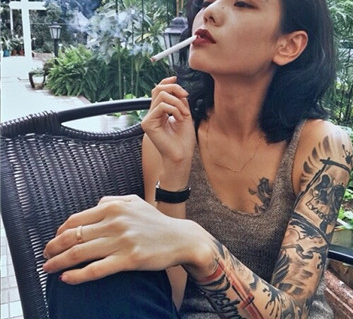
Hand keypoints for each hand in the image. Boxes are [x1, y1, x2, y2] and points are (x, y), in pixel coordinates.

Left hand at [43, 195, 192, 283]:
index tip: (54, 240)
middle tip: (45, 256)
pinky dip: (78, 276)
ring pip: (80, 253)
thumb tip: (95, 204)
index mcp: (114, 206)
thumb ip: (112, 199)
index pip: (76, 219)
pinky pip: (96, 269)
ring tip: (48, 268)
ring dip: (58, 262)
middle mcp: (115, 221)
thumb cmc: (155, 222)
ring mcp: (122, 241)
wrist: (180, 238)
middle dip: (53, 248)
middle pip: (73, 236)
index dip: (60, 232)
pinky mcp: (129, 259)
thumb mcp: (135, 201)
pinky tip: (67, 279)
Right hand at [141, 77, 195, 166]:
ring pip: (161, 95)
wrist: (182, 156)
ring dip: (177, 102)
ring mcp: (148, 119)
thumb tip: (177, 87)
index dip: (167, 81)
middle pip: (158, 89)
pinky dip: (174, 110)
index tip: (177, 79)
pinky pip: (161, 106)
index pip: (159, 90)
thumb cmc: (184, 140)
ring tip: (184, 114)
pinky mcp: (147, 124)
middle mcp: (152, 114)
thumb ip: (180, 101)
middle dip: (175, 88)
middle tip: (186, 96)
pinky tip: (179, 119)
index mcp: (160, 111)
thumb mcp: (185, 115)